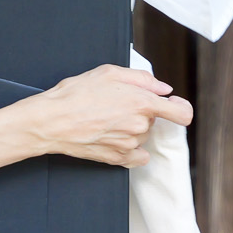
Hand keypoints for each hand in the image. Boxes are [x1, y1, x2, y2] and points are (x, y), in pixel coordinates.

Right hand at [20, 64, 191, 167]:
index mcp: (142, 102)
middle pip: (154, 121)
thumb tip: (163, 88)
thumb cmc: (75, 93)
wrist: (51, 121)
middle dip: (141, 112)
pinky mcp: (117, 159)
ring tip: (107, 119)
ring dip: (132, 129)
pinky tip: (115, 139)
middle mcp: (139, 125)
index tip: (173, 105)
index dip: (180, 108)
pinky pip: (137, 157)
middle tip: (117, 105)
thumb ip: (143, 78)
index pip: (182, 113)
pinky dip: (131, 150)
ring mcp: (129, 144)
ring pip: (143, 136)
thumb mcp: (110, 72)